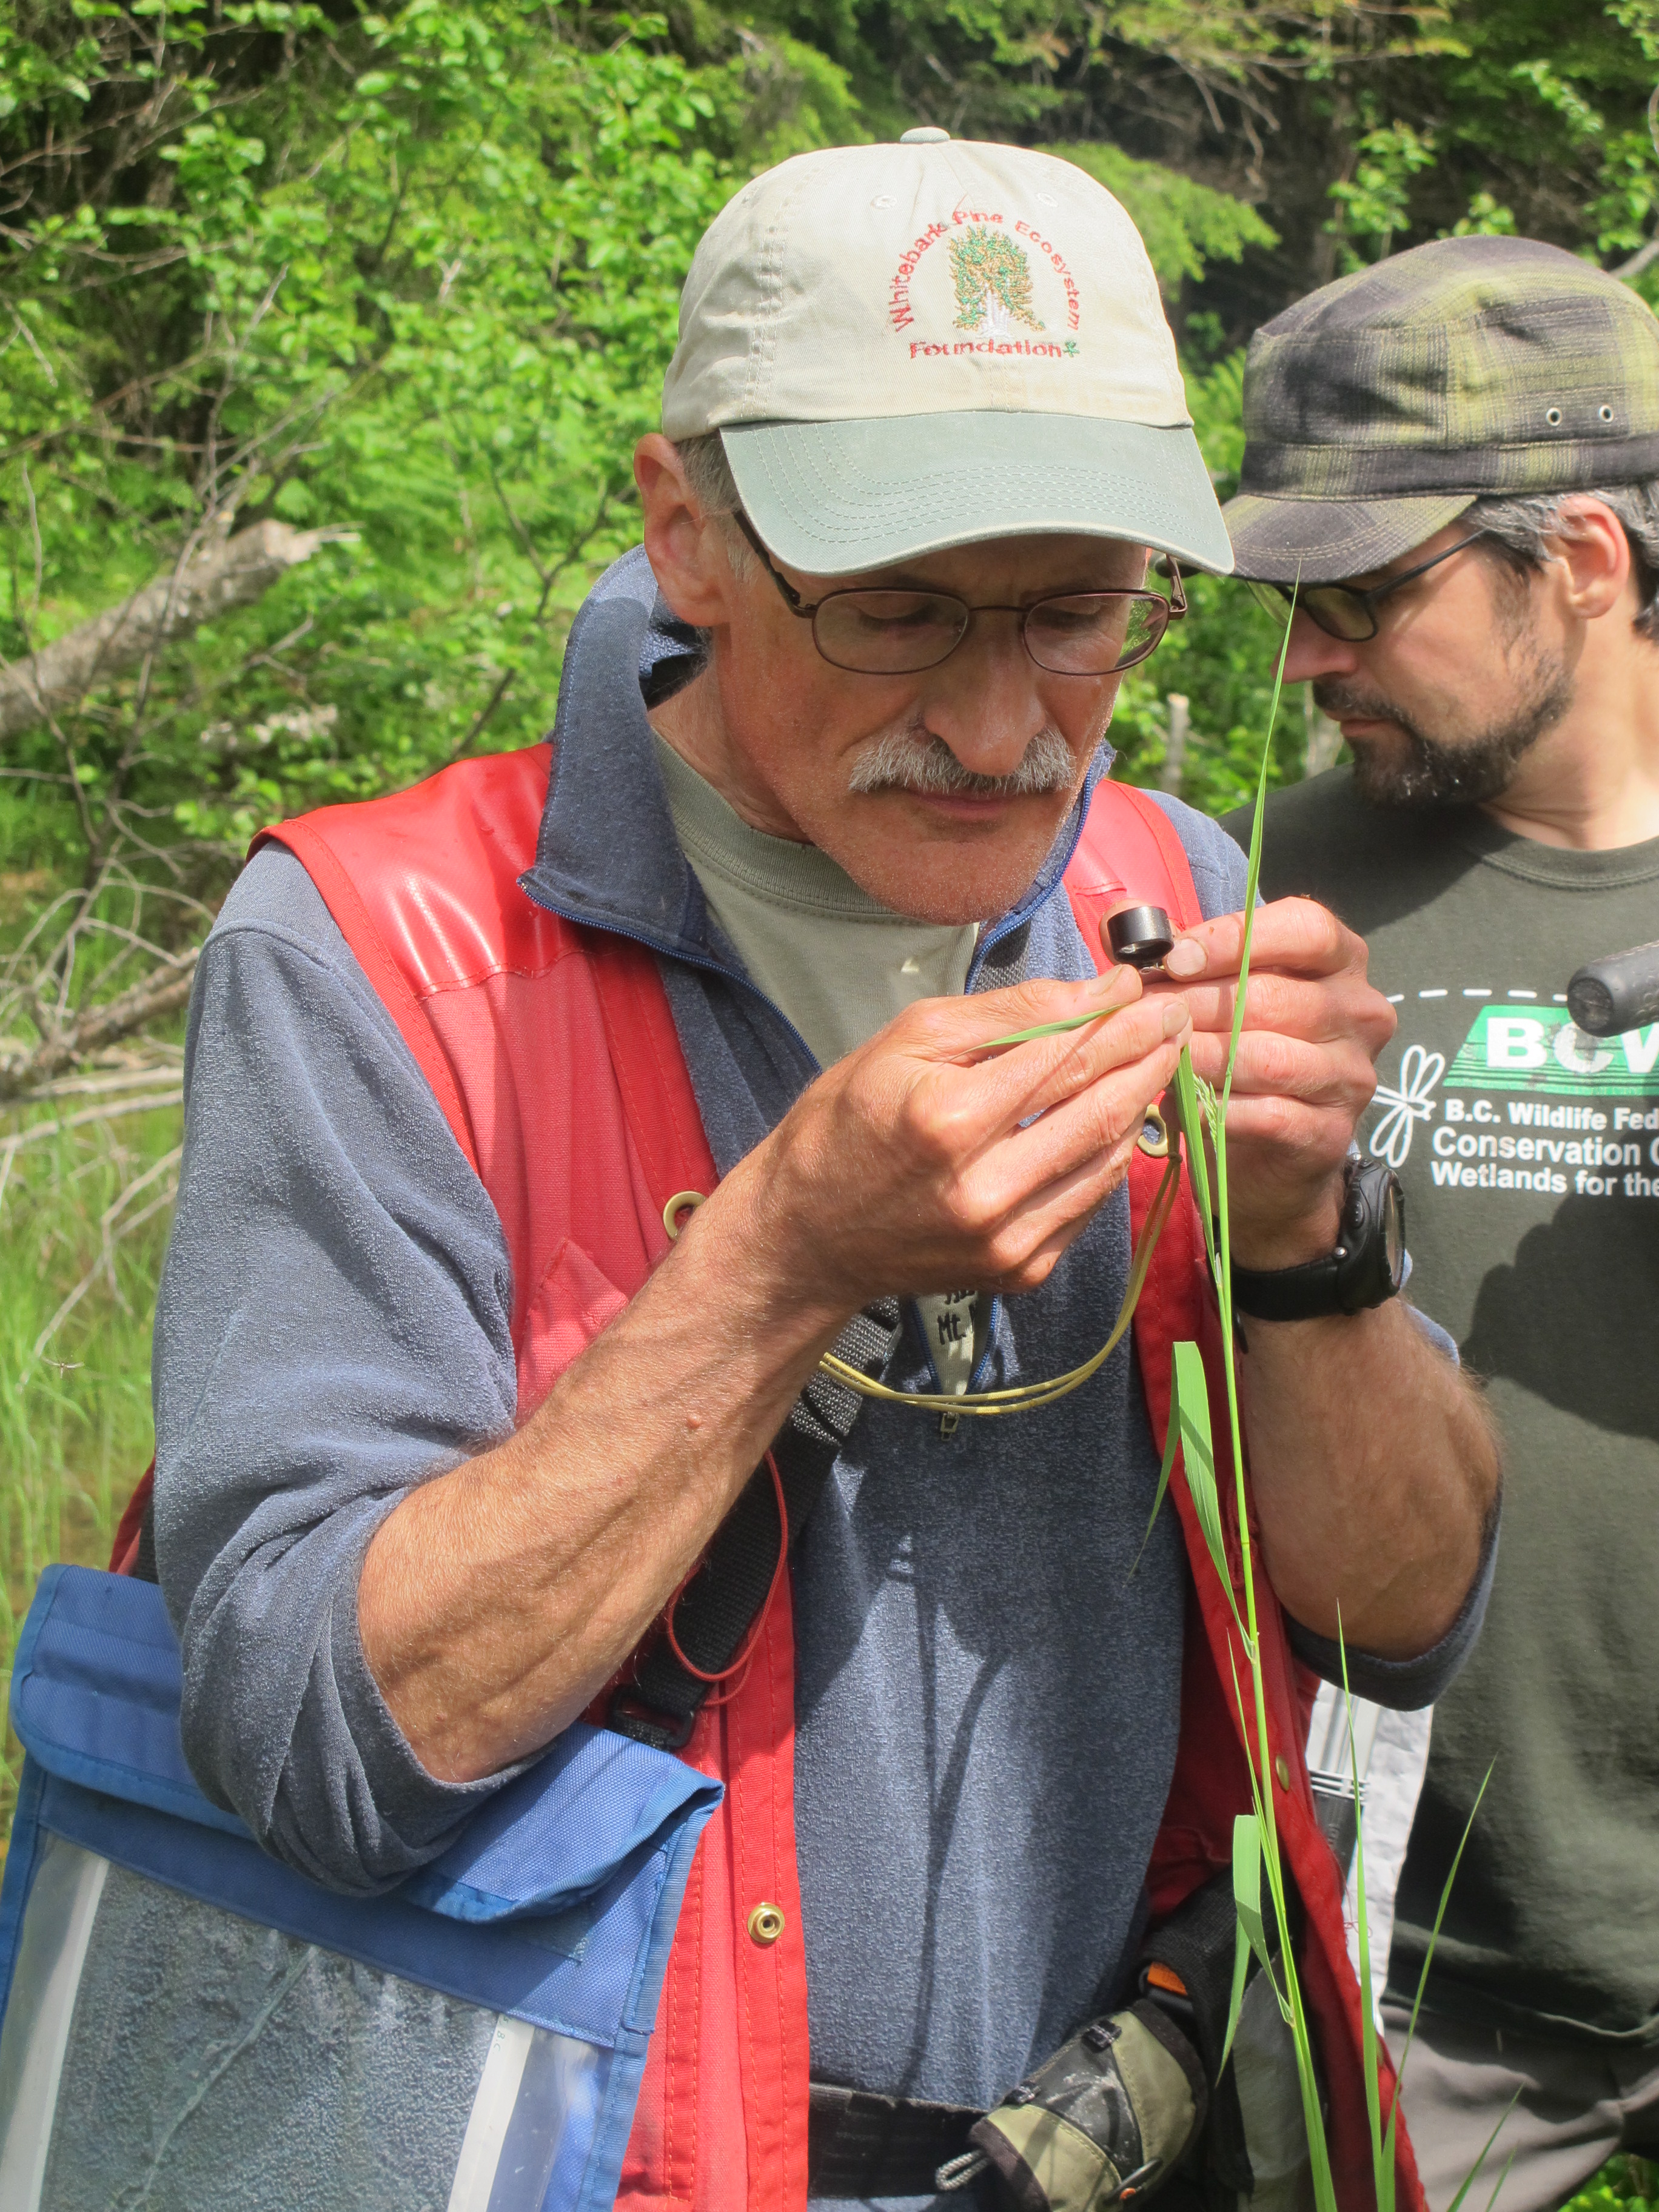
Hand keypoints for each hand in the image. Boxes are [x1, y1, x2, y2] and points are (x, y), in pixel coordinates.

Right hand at [712, 964, 1192, 1317]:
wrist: (808, 1235)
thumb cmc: (847, 1122)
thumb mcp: (908, 1040)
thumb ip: (1008, 1013)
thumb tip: (1098, 991)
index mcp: (951, 1119)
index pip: (1066, 1054)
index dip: (1119, 1016)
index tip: (1145, 988)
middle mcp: (986, 1187)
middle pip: (1101, 1105)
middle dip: (1148, 1053)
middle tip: (1174, 1018)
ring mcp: (1007, 1239)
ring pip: (1109, 1157)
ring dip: (1142, 1102)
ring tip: (1156, 1059)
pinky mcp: (1020, 1271)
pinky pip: (1090, 1202)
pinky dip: (1111, 1155)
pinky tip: (1114, 1119)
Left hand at [1140, 898, 1394, 1269]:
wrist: (1268, 1155)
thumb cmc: (1236, 1053)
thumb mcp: (1213, 993)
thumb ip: (1176, 951)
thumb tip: (1122, 918)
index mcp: (1341, 960)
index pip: (1305, 928)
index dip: (1236, 938)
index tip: (1174, 959)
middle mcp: (1360, 1012)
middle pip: (1278, 995)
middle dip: (1199, 1004)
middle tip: (1145, 1015)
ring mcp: (1352, 1075)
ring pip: (1269, 1057)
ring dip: (1202, 1055)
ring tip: (1157, 1054)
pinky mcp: (1331, 1132)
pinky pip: (1267, 1114)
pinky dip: (1216, 1108)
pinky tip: (1181, 1103)